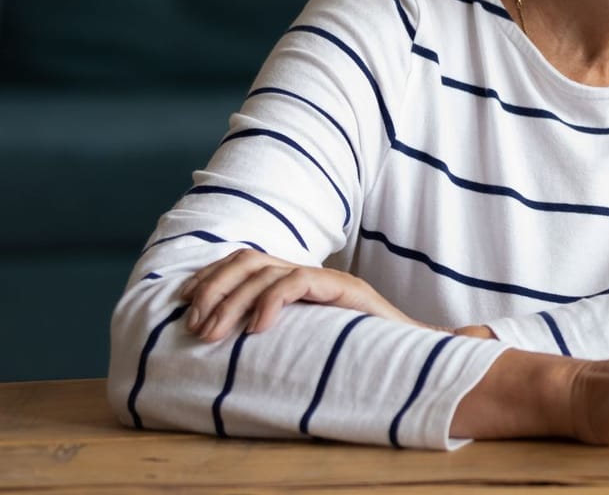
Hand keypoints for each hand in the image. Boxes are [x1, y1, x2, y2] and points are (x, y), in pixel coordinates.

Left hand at [178, 250, 421, 341]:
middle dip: (213, 289)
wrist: (413, 360)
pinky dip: (270, 302)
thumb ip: (273, 339)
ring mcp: (327, 279)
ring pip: (266, 271)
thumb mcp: (301, 346)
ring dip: (231, 301)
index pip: (244, 261)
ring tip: (215, 334)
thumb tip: (223, 348)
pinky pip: (297, 281)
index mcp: (296, 283)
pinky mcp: (344, 289)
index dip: (210, 277)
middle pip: (248, 259)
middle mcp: (309, 274)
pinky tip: (257, 330)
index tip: (183, 304)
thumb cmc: (356, 360)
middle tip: (196, 328)